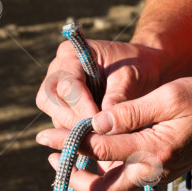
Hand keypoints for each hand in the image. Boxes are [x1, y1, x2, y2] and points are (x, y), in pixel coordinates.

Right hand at [35, 39, 162, 130]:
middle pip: (48, 100)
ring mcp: (57, 88)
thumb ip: (116, 98)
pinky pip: (61, 123)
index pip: (66, 85)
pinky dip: (76, 132)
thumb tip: (102, 125)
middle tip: (94, 133)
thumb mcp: (130, 77)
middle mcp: (57, 69)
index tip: (98, 122)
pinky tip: (95, 137)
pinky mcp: (63, 106)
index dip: (80, 106)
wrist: (143, 67)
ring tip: (98, 135)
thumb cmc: (137, 66)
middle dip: (70, 119)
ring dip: (72, 128)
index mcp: (71, 54)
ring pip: (53, 114)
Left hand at [35, 77, 191, 190]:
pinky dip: (103, 172)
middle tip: (48, 157)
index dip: (70, 142)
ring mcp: (156, 177)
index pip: (100, 150)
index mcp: (154, 151)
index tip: (47, 135)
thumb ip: (131, 111)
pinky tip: (90, 154)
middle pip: (103, 188)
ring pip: (112, 188)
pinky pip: (124, 180)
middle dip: (72, 174)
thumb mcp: (168, 96)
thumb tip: (96, 122)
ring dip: (86, 176)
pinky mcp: (158, 175)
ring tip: (61, 157)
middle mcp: (153, 171)